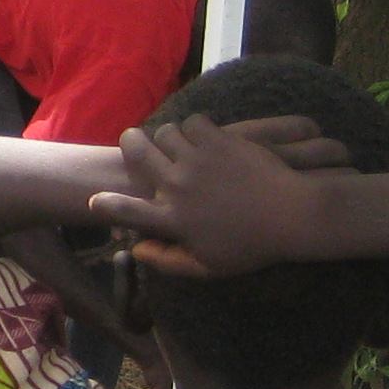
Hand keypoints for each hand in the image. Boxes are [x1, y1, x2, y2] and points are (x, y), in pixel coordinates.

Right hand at [87, 115, 353, 280]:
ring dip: (168, 136)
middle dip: (131, 143)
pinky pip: (194, 122)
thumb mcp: (208, 266)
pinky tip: (204, 135)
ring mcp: (196, 161)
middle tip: (134, 140)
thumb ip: (168, 260)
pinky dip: (196, 127)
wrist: (292, 216)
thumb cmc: (251, 246)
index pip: (124, 211)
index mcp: (171, 220)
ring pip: (165, 132)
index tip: (96, 201)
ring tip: (177, 140)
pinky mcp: (218, 141)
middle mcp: (175, 185)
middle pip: (136, 152)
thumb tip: (137, 251)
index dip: (105, 205)